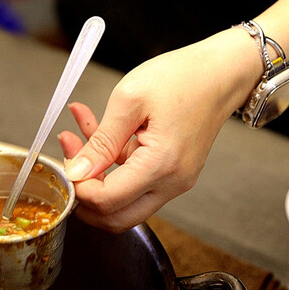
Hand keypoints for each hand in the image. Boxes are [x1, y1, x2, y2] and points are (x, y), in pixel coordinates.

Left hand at [57, 32, 259, 231]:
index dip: (79, 187)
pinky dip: (111, 161)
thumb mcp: (129, 100)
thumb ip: (100, 142)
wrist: (221, 72)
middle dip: (83, 193)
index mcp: (161, 166)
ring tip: (75, 133)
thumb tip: (76, 173)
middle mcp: (172, 183)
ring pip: (122, 200)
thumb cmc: (181, 77)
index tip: (66, 158)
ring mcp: (174, 181)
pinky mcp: (171, 173)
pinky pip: (134, 180)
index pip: (106, 201)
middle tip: (68, 158)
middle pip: (115, 217)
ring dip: (94, 174)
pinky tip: (95, 128)